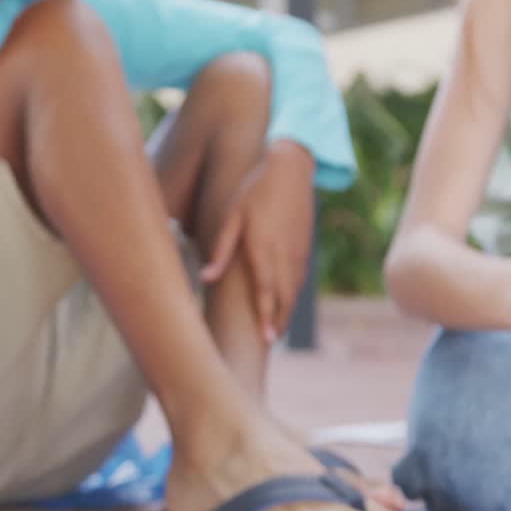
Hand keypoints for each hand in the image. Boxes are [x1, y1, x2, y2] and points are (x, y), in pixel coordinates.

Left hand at [200, 140, 315, 342]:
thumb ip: (221, 249)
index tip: (265, 338)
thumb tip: (205, 278)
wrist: (291, 169)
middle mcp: (284, 254)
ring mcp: (297, 251)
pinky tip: (286, 302)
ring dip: (286, 311)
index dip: (266, 316)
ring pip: (294, 290)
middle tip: (270, 342)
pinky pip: (300, 278)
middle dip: (278, 321)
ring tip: (276, 329)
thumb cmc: (254, 189)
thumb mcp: (232, 215)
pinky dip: (293, 295)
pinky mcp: (304, 246)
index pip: (266, 291)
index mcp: (263, 247)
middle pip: (283, 297)